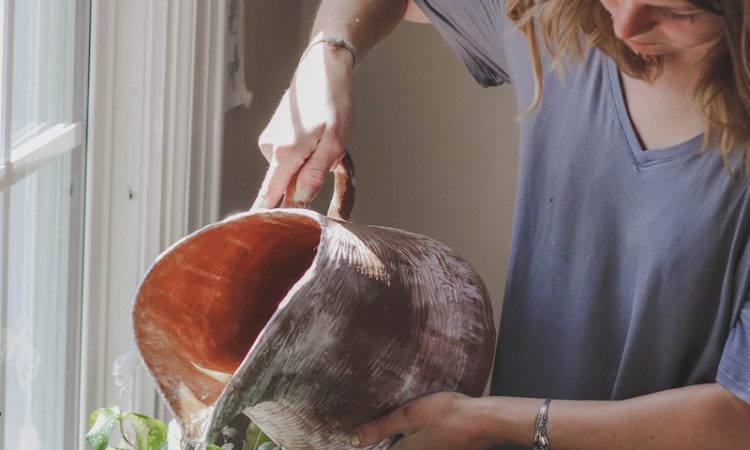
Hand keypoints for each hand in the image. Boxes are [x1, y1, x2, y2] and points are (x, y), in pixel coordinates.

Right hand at [253, 41, 353, 208]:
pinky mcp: (274, 137)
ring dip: (308, 167)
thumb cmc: (334, 103)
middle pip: (284, 186)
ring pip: (289, 172)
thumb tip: (300, 200)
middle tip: (332, 165)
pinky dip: (303, 156)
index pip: (269, 196)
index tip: (250, 237)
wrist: (324, 69)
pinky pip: (288, 159)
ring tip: (326, 145)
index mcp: (285, 153)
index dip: (263, 217)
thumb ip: (315, 174)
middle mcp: (271, 149)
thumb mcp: (335, 142)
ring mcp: (270, 142)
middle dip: (305, 186)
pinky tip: (316, 138)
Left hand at [348, 392, 496, 449]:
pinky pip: (428, 443)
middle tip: (383, 426)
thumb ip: (380, 428)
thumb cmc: (447, 415)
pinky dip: (422, 435)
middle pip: (398, 448)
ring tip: (405, 422)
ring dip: (406, 436)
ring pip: (413, 445)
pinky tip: (428, 422)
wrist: (484, 421)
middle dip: (390, 439)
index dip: (373, 440)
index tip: (367, 434)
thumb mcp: (408, 416)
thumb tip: (352, 440)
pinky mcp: (447, 449)